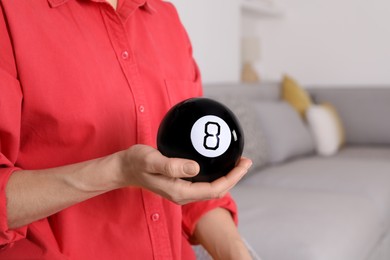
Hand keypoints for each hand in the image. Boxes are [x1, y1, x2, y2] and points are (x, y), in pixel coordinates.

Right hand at [115, 144, 251, 204]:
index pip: (214, 189)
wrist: (124, 168)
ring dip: (226, 175)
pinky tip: (217, 160)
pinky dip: (215, 172)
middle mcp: (183, 194)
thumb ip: (172, 166)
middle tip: (246, 160)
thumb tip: (196, 167)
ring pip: (211, 186)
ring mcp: (181, 190)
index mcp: (180, 191)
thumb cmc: (136, 162)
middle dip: (234, 177)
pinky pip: (203, 181)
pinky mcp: (180, 183)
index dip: (232, 178)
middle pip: (216, 189)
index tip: (244, 163)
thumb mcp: (152, 160)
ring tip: (237, 161)